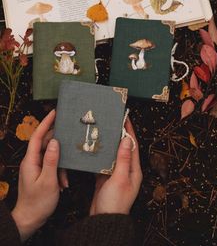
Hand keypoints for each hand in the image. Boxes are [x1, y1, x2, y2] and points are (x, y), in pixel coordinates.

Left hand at [11, 110, 65, 240]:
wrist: (30, 218)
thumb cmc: (38, 202)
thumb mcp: (48, 181)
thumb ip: (51, 160)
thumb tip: (55, 141)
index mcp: (31, 160)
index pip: (37, 136)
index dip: (45, 123)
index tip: (54, 113)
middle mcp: (32, 161)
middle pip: (45, 143)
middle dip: (58, 143)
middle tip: (70, 136)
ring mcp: (36, 166)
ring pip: (51, 155)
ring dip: (61, 163)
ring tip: (66, 176)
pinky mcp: (41, 172)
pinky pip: (52, 165)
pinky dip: (59, 171)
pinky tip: (64, 182)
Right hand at [90, 118, 141, 214]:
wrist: (103, 219)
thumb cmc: (115, 202)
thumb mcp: (120, 179)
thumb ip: (123, 159)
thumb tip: (127, 140)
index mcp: (134, 170)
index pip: (133, 145)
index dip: (129, 131)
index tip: (125, 118)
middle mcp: (126, 170)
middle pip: (123, 148)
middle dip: (119, 134)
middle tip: (112, 122)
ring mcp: (115, 174)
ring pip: (113, 154)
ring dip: (109, 143)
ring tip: (103, 131)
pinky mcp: (105, 177)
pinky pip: (104, 162)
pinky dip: (100, 154)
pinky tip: (95, 148)